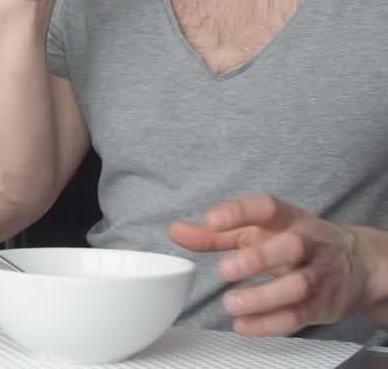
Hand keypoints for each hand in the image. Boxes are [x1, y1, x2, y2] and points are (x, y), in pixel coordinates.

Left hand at [169, 194, 374, 335]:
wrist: (357, 265)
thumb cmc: (293, 242)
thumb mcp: (257, 232)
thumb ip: (216, 234)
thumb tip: (175, 231)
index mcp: (289, 219)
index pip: (268, 208)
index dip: (240, 212)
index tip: (212, 220)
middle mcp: (308, 244)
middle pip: (291, 247)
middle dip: (258, 258)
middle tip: (225, 270)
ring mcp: (318, 275)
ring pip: (298, 286)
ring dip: (263, 297)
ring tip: (230, 303)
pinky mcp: (321, 306)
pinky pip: (299, 316)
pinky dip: (270, 323)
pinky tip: (243, 325)